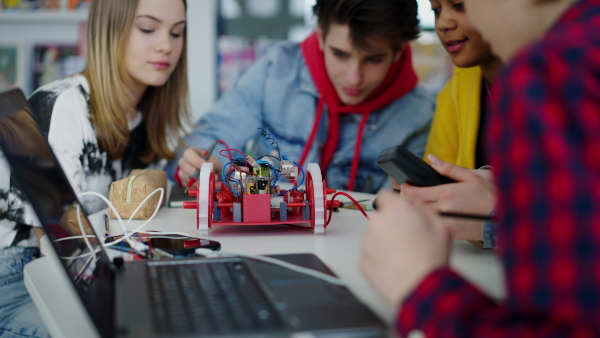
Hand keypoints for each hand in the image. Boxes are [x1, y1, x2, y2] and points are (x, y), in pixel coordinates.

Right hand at [177, 147, 222, 186]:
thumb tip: (211, 169)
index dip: (196, 160)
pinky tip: (206, 187)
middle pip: (186, 167)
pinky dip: (199, 188)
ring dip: (200, 182)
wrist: (210, 173)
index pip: (188, 154)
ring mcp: (182, 173)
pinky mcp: (183, 183)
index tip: (204, 165)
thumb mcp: (216, 162)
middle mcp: (183, 162)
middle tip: (207, 177)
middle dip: (197, 173)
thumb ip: (215, 164)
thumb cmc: (211, 164)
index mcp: (191, 153)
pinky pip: (189, 186)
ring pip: (187, 178)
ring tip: (211, 183)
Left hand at [360, 191, 449, 307]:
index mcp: (396, 209)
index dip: (393, 204)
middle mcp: (377, 222)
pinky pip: (370, 257)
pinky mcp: (362, 262)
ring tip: (403, 257)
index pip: (385, 195)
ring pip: (373, 238)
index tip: (397, 212)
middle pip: (379, 218)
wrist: (421, 289)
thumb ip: (424, 209)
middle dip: (390, 226)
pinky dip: (379, 261)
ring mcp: (367, 243)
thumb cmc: (431, 259)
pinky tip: (395, 267)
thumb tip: (415, 207)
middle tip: (406, 239)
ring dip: (384, 244)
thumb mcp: (441, 225)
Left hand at [401, 155, 496, 241]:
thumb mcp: (471, 177)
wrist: (503, 217)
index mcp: (447, 194)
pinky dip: (426, 221)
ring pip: (420, 218)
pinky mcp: (449, 233)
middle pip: (413, 207)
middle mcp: (444, 210)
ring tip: (416, 204)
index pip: (415, 194)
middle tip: (407, 194)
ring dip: (414, 211)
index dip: (405, 189)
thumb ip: (448, 168)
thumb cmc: (489, 196)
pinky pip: (431, 227)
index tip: (404, 185)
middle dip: (405, 200)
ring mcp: (445, 223)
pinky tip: (429, 216)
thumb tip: (431, 159)